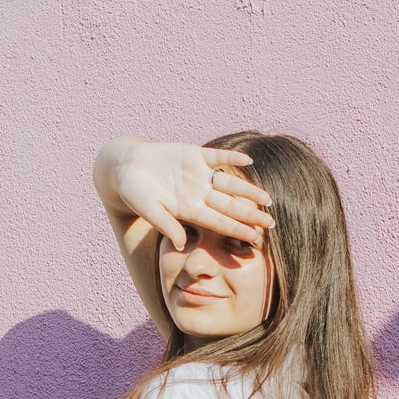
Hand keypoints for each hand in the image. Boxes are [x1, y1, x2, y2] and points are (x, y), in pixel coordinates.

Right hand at [98, 139, 274, 250]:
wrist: (126, 168)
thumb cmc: (135, 194)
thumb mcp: (149, 210)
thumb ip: (166, 225)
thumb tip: (181, 244)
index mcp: (189, 211)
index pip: (219, 222)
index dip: (237, 229)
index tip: (256, 237)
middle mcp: (199, 194)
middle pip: (230, 206)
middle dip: (250, 214)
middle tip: (271, 222)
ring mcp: (198, 175)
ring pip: (229, 184)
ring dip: (248, 190)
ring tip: (267, 198)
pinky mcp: (194, 155)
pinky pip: (217, 157)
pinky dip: (231, 158)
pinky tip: (249, 162)